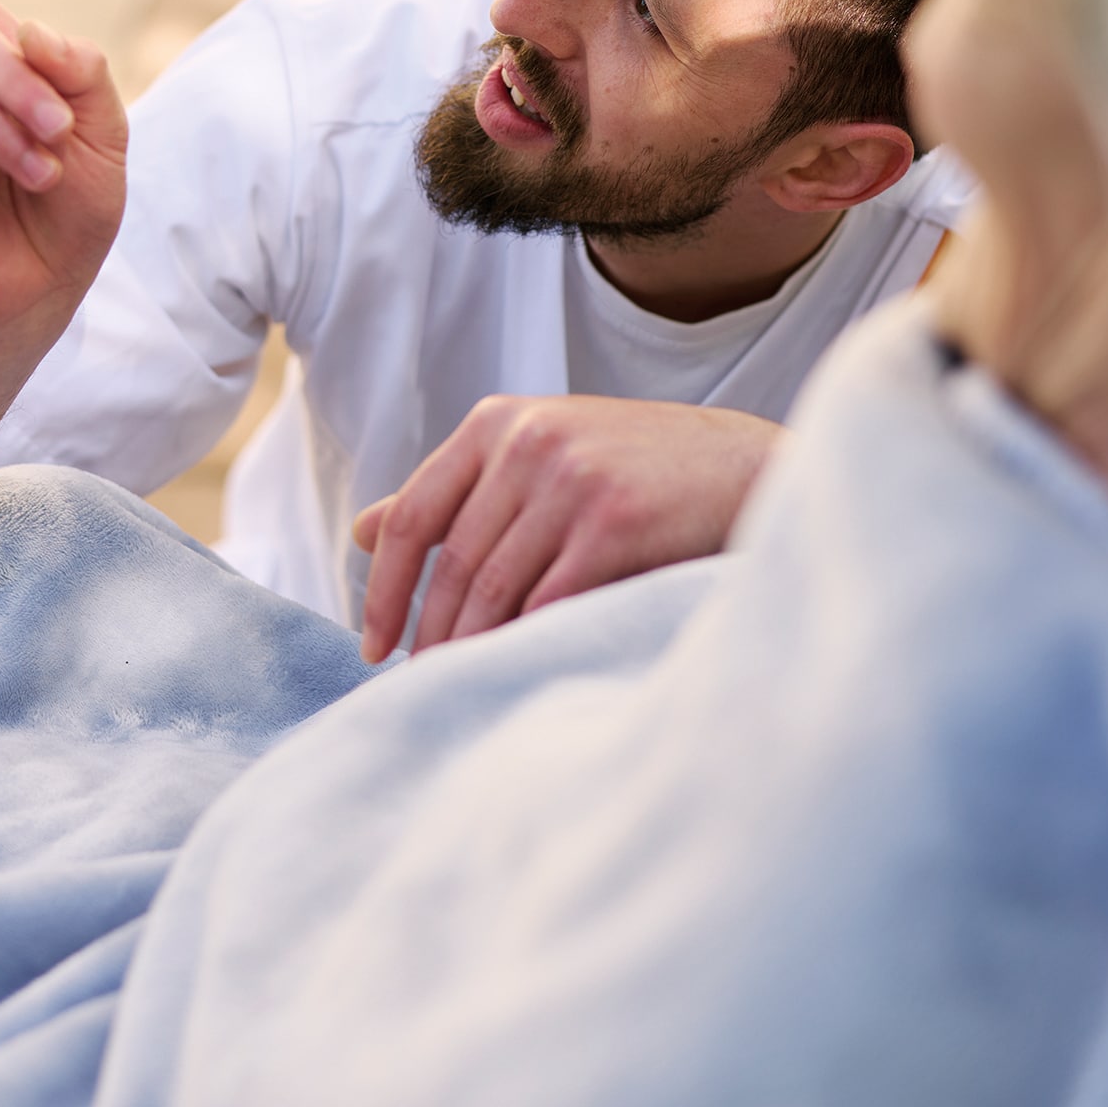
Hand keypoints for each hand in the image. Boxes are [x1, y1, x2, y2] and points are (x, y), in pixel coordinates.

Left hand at [356, 395, 782, 662]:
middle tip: (422, 684)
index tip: (373, 645)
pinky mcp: (615, 521)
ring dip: (471, 647)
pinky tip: (519, 670)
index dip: (384, 588)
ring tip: (464, 685)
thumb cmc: (636, 470)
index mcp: (497, 421)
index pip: (412, 514)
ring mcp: (572, 478)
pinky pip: (548, 602)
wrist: (746, 470)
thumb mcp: (540, 453)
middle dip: (430, 633)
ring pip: (494, 588)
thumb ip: (456, 490)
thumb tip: (361, 531)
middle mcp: (529, 441)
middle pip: (452, 562)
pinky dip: (526, 644)